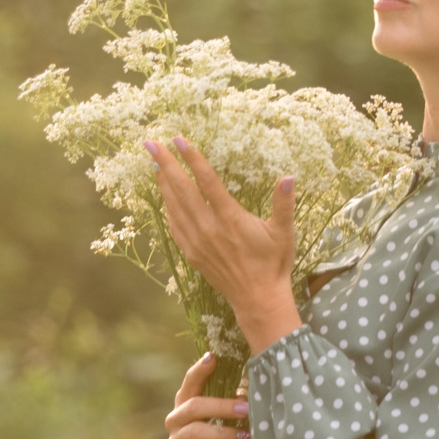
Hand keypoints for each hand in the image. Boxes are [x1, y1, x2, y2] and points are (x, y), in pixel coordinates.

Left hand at [146, 136, 304, 350]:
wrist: (258, 299)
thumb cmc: (274, 263)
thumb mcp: (284, 232)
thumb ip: (284, 203)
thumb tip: (288, 177)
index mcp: (231, 219)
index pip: (207, 181)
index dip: (193, 159)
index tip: (179, 140)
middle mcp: (209, 228)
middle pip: (182, 190)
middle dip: (165, 164)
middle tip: (150, 144)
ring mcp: (197, 242)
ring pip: (174, 206)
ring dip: (162, 183)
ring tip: (153, 162)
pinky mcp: (191, 253)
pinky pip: (173, 225)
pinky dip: (166, 207)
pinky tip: (164, 195)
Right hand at [164, 351, 255, 438]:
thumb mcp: (229, 420)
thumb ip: (233, 405)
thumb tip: (244, 396)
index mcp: (187, 402)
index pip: (190, 382)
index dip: (199, 369)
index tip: (213, 357)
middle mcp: (176, 418)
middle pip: (194, 406)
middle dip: (222, 407)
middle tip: (245, 409)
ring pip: (196, 431)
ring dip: (223, 433)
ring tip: (244, 437)